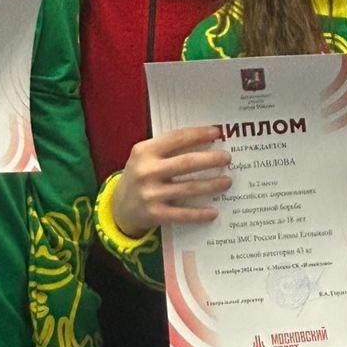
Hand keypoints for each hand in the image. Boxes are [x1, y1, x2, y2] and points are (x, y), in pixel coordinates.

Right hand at [111, 126, 230, 238]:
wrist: (119, 206)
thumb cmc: (140, 174)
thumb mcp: (145, 156)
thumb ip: (167, 148)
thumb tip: (203, 140)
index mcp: (145, 151)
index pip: (176, 138)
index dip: (198, 134)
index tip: (216, 132)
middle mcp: (147, 171)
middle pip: (186, 163)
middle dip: (210, 160)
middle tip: (227, 158)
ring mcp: (150, 194)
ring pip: (188, 188)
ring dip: (211, 185)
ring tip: (227, 182)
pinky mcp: (154, 214)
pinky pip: (182, 214)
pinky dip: (199, 213)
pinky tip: (213, 212)